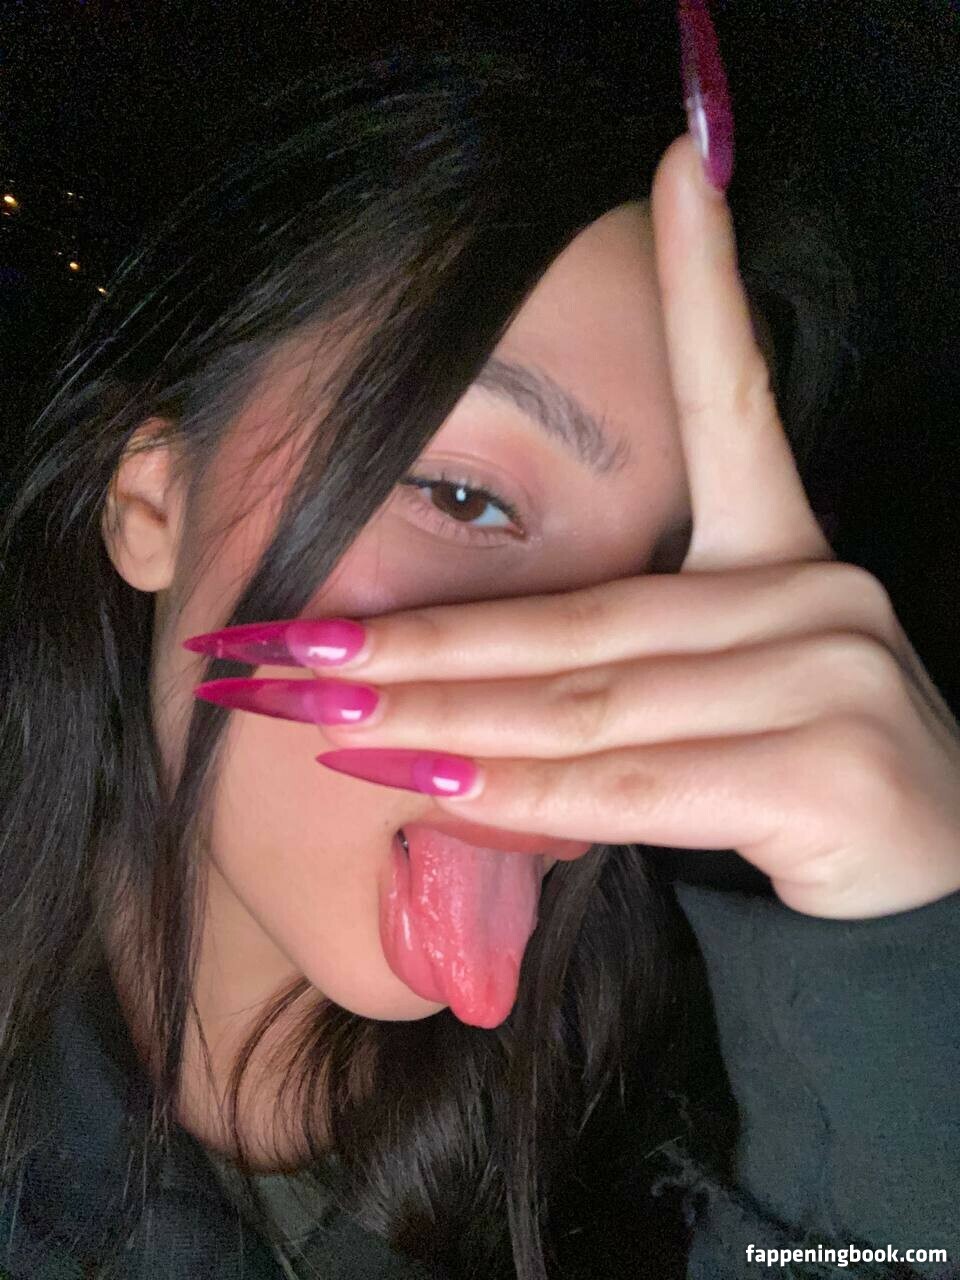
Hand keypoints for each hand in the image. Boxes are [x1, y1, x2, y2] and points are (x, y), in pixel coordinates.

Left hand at [186, 135, 959, 920]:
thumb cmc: (805, 777)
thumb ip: (618, 672)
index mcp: (786, 554)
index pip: (739, 409)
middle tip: (283, 646)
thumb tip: (461, 700)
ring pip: (586, 699)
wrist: (937, 881)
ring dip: (439, 715)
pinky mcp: (826, 770)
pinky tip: (431, 790)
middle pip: (575, 618)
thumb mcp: (717, 693)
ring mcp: (826, 676)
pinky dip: (526, 795)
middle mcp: (812, 593)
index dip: (708, 287)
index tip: (674, 168)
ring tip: (319, 713)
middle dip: (418, 640)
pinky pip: (638, 783)